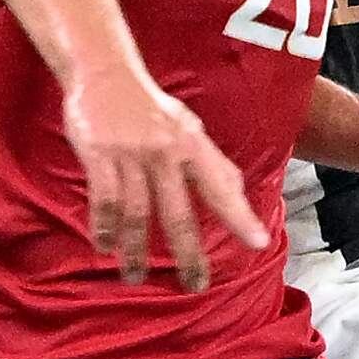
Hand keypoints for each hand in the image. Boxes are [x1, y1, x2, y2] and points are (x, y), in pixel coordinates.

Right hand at [64, 63, 265, 288]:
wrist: (105, 72)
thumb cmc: (151, 107)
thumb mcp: (189, 128)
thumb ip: (213, 163)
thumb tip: (240, 195)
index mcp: (192, 146)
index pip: (221, 187)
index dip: (241, 216)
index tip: (258, 244)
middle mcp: (165, 153)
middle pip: (178, 213)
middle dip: (188, 254)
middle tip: (195, 285)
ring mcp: (130, 155)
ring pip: (136, 214)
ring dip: (136, 251)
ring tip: (136, 278)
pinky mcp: (99, 155)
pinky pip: (103, 200)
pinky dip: (104, 228)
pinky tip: (105, 248)